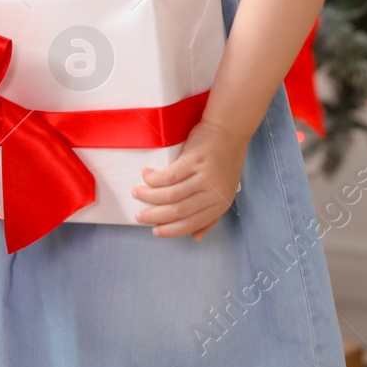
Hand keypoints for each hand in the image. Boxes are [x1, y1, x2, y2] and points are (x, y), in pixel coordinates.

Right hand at [131, 119, 248, 240]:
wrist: (230, 129)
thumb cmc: (225, 160)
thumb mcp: (224, 191)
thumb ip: (211, 215)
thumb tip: (195, 237)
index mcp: (220, 203)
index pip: (192, 223)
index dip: (171, 230)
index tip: (154, 230)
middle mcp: (213, 192)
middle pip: (177, 211)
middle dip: (154, 216)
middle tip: (139, 216)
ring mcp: (204, 176)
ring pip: (170, 194)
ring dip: (149, 196)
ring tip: (137, 193)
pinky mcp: (194, 160)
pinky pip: (168, 176)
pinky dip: (153, 178)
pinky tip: (146, 175)